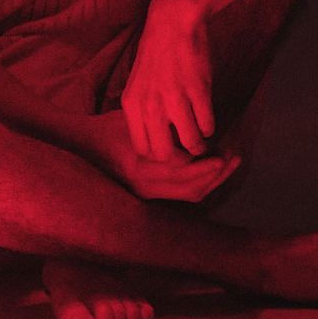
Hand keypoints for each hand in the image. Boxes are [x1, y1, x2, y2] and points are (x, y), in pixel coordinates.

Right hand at [79, 110, 238, 201]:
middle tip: (235, 155)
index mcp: (139, 167)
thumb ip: (161, 128)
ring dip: (213, 180)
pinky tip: (213, 171)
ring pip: (191, 194)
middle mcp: (144, 187)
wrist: (83, 147)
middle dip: (217, 172)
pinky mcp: (150, 198)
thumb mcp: (135, 120)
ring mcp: (146, 195)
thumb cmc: (108, 128)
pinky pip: (184, 196)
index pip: (184, 169)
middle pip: (192, 186)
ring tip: (230, 162)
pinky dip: (202, 184)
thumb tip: (197, 131)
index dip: (207, 159)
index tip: (224, 144)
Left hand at [120, 0, 216, 159]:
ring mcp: (174, 99)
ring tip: (201, 140)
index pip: (142, 149)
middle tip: (186, 150)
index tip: (168, 149)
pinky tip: (207, 120)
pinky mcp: (198, 91)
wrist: (172, 23)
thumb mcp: (138, 85)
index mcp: (131, 105)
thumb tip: (155, 140)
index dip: (157, 154)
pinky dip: (209, 127)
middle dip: (179, 158)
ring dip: (199, 145)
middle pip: (164, 154)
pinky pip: (207, 125)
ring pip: (190, 143)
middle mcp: (150, 105)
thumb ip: (143, 112)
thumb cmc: (156, 55)